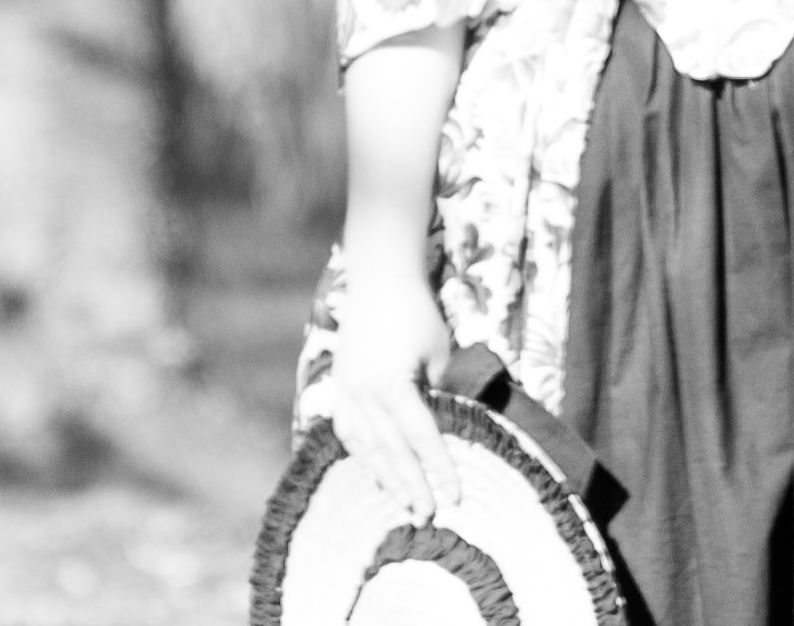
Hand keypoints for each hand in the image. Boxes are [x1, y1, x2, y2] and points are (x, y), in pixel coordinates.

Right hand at [326, 266, 460, 524]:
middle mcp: (364, 394)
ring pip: (365, 447)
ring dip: (386, 477)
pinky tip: (374, 471)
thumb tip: (443, 432)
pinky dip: (361, 455)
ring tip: (404, 502)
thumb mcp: (438, 354)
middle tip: (428, 514)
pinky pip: (347, 431)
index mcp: (392, 385)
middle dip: (412, 486)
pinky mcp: (339, 386)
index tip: (455, 496)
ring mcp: (346, 391)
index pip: (421, 438)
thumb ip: (438, 394)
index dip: (439, 469)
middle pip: (392, 452)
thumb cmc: (417, 313)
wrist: (379, 280)